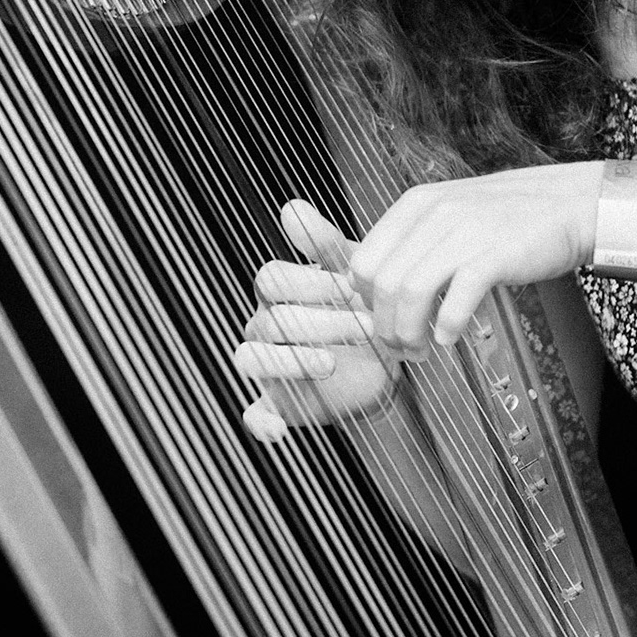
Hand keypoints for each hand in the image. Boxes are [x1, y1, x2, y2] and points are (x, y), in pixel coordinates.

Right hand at [235, 201, 399, 443]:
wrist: (386, 359)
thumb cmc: (362, 305)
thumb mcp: (353, 273)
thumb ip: (323, 242)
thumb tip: (291, 206)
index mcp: (279, 291)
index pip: (272, 279)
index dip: (309, 282)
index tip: (353, 289)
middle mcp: (264, 324)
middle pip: (269, 318)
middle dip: (317, 321)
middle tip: (364, 326)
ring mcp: (268, 365)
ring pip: (251, 358)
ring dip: (288, 361)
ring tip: (330, 364)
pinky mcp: (278, 403)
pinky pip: (254, 415)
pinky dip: (260, 424)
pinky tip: (278, 430)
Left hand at [347, 164, 597, 353]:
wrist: (571, 203)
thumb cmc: (510, 215)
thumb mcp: (450, 211)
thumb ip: (414, 239)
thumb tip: (375, 284)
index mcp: (416, 204)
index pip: (363, 260)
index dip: (365, 301)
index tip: (382, 320)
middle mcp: (433, 215)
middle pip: (382, 283)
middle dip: (385, 326)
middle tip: (401, 347)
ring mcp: (463, 233)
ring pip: (411, 293)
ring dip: (409, 333)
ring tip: (421, 350)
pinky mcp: (493, 256)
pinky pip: (455, 300)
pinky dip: (446, 327)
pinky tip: (449, 338)